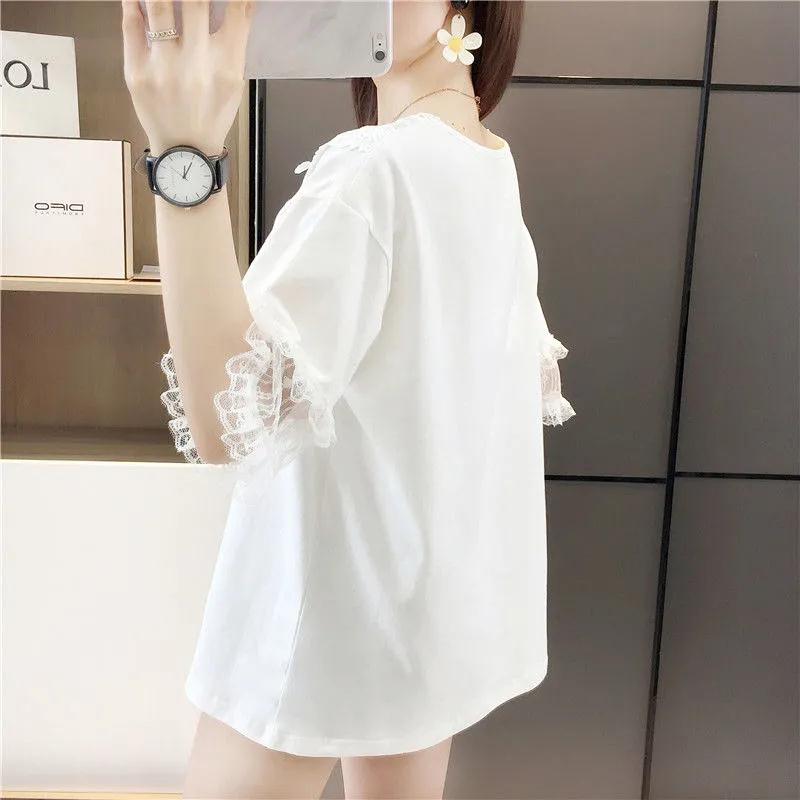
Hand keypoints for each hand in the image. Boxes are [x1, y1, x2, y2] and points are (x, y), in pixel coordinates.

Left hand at [121, 0, 253, 154]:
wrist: (185, 151)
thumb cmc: (212, 114)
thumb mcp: (233, 83)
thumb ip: (233, 42)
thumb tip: (229, 2)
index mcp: (226, 67)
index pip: (238, 11)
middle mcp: (196, 65)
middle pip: (196, 1)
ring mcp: (163, 68)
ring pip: (160, 6)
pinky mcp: (136, 72)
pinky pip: (131, 26)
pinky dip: (133, 3)